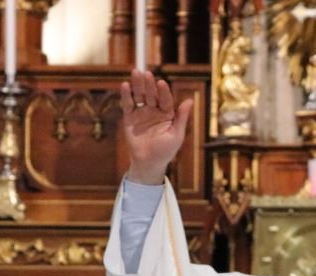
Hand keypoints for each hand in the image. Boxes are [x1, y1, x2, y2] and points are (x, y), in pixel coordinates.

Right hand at [120, 69, 193, 184]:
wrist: (149, 163)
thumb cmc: (166, 151)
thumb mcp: (176, 135)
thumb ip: (182, 118)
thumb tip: (190, 100)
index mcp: (167, 114)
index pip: (165, 99)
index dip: (163, 91)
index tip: (161, 83)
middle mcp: (154, 110)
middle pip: (151, 94)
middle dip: (149, 84)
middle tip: (146, 73)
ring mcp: (142, 113)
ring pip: (139, 96)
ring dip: (137, 85)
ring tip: (136, 73)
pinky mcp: (130, 118)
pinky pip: (128, 105)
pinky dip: (126, 95)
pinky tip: (125, 86)